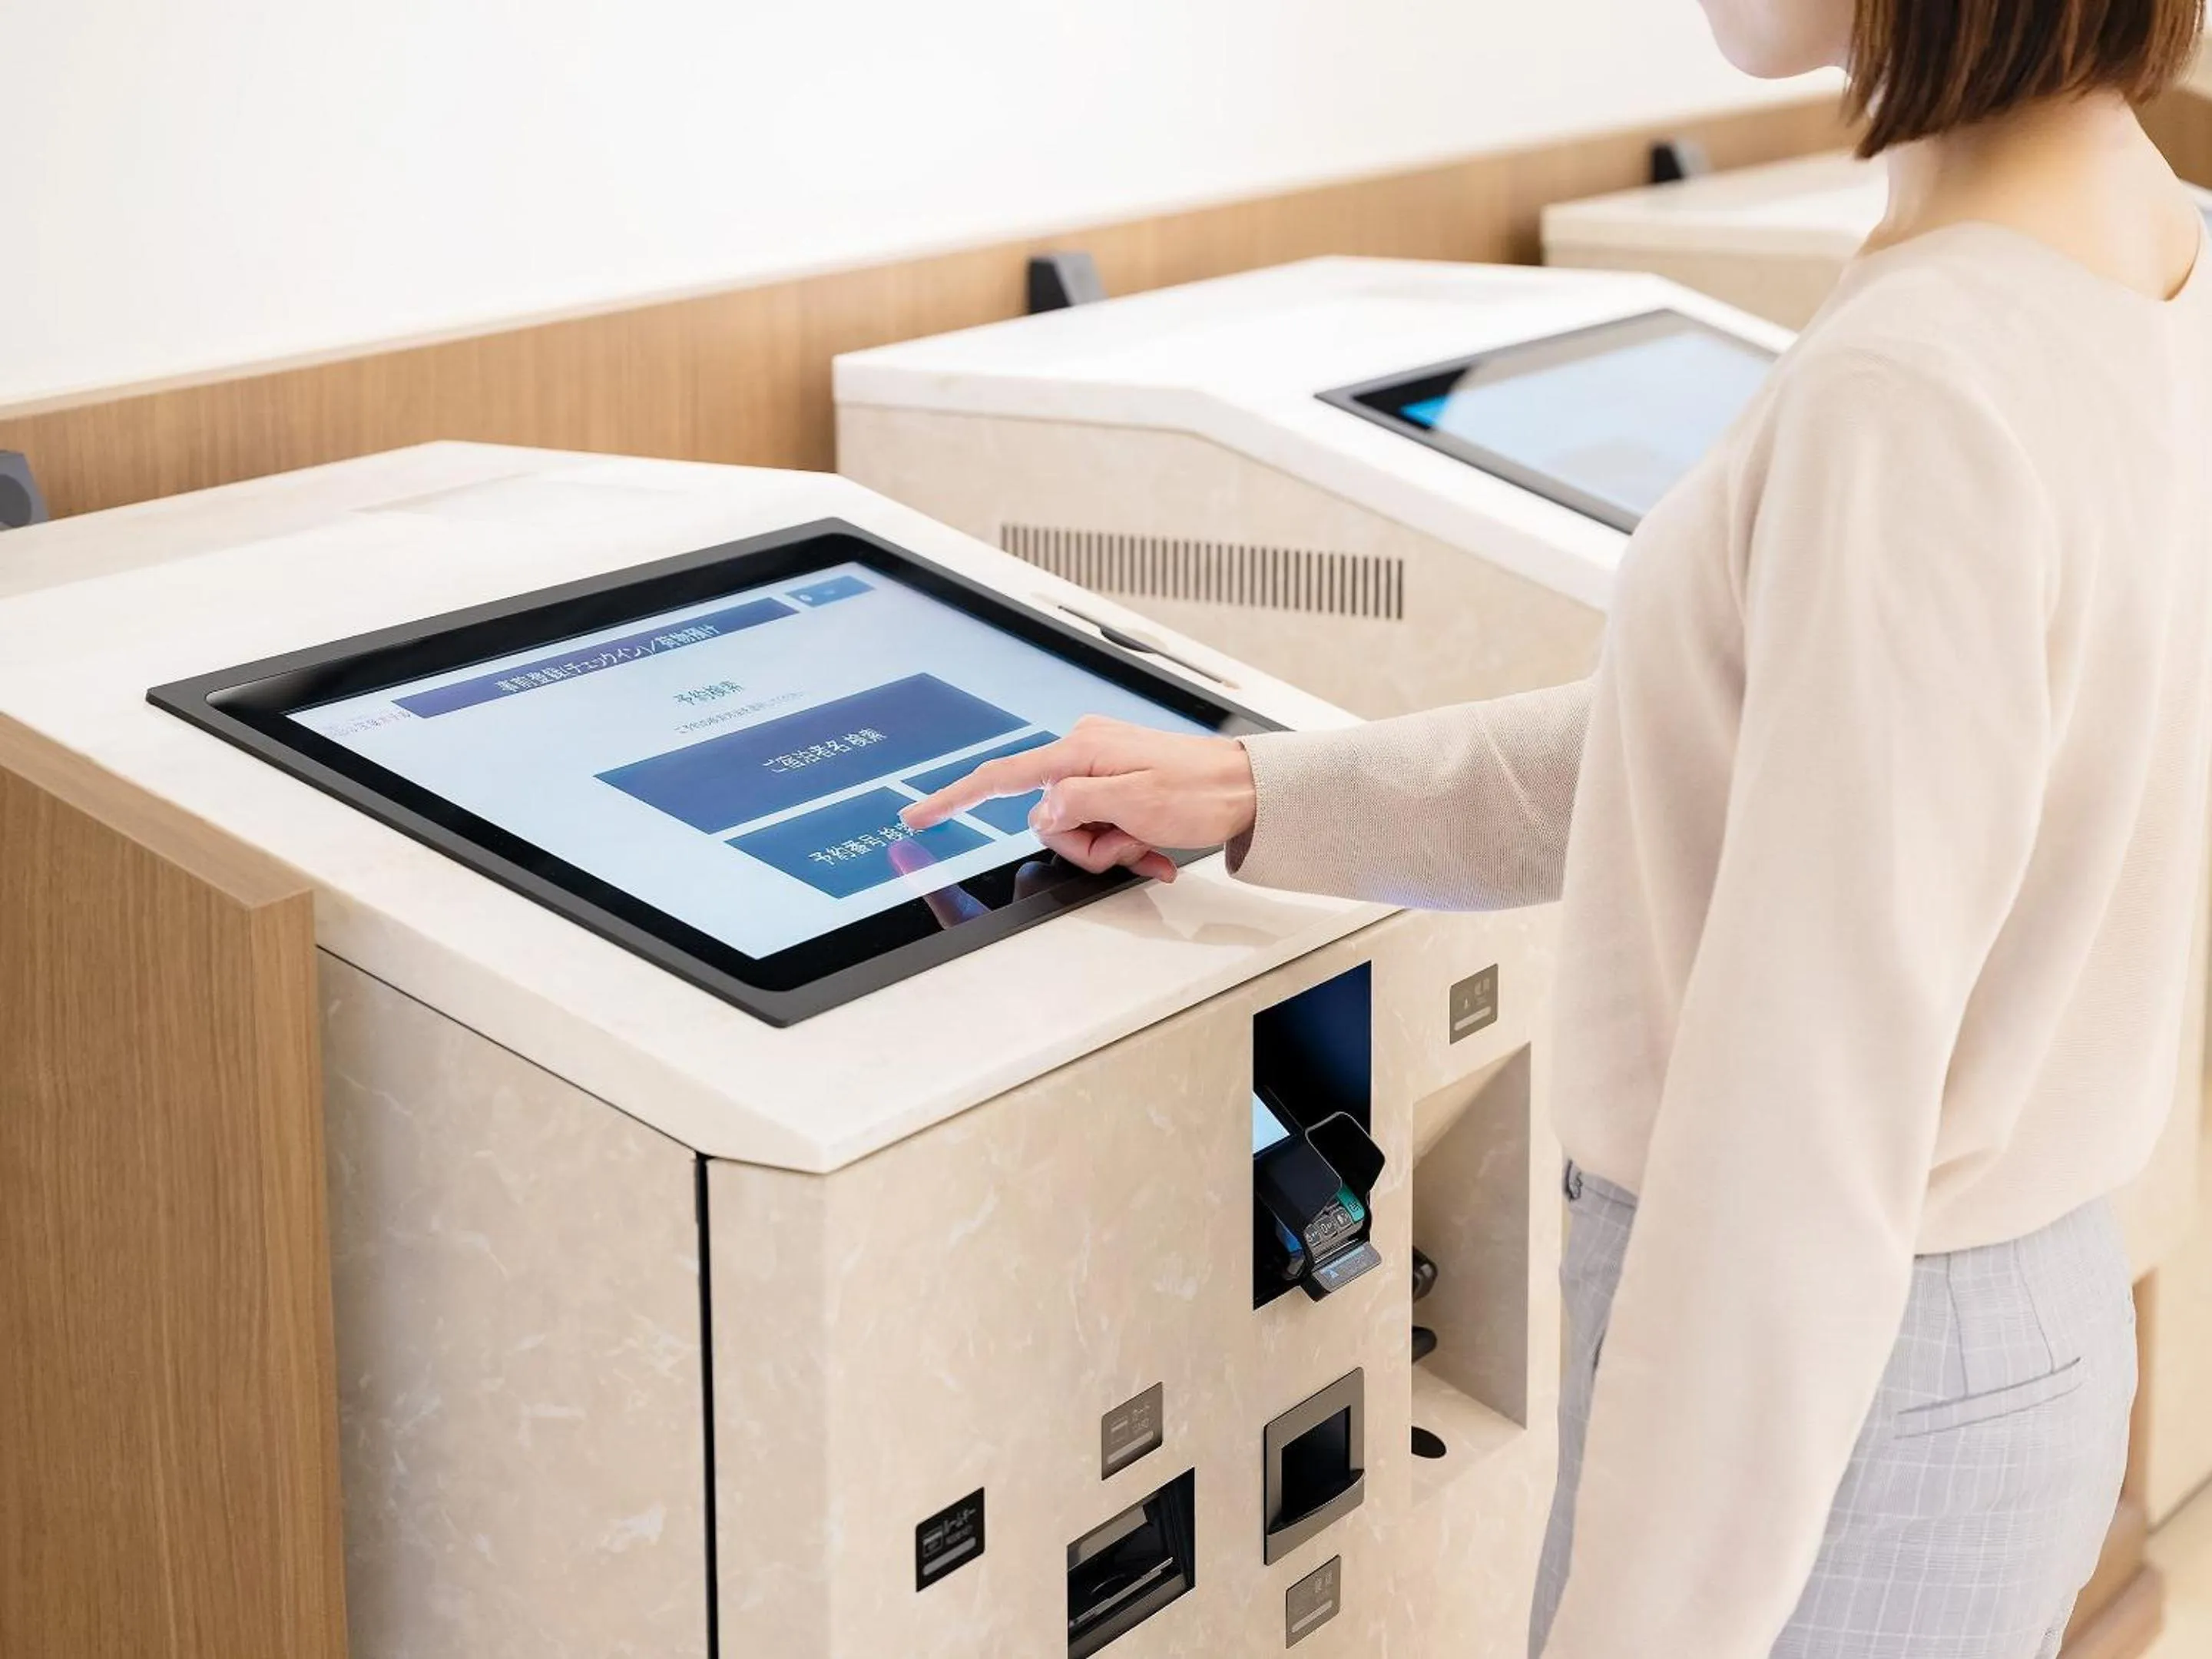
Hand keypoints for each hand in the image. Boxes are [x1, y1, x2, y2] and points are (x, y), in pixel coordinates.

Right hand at [900, 716, 1257, 883]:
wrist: (1251, 790)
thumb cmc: (1203, 791)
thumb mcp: (1135, 803)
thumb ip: (1077, 804)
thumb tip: (1043, 811)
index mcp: (1079, 752)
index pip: (1002, 776)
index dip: (954, 797)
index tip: (917, 815)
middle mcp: (1084, 754)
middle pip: (1048, 819)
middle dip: (1085, 847)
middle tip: (1130, 845)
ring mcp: (1101, 769)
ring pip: (1076, 830)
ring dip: (1111, 849)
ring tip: (1148, 843)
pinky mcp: (1118, 784)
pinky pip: (1102, 825)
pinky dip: (1126, 844)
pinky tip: (1155, 851)